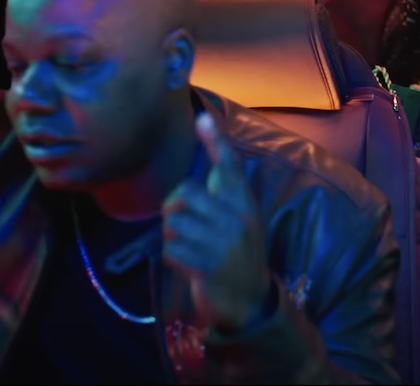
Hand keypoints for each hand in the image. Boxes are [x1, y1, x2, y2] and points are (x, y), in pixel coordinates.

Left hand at [163, 113, 272, 332]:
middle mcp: (236, 219)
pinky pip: (170, 248)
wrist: (249, 300)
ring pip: (173, 222)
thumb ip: (228, 197)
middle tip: (183, 224)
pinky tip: (187, 263)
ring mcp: (221, 242)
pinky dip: (172, 256)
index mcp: (245, 205)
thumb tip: (215, 169)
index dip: (216, 142)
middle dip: (174, 207)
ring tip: (188, 246)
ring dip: (171, 235)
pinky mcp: (206, 264)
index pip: (230, 167)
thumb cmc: (240, 255)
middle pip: (185, 193)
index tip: (203, 118)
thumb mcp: (242, 222)